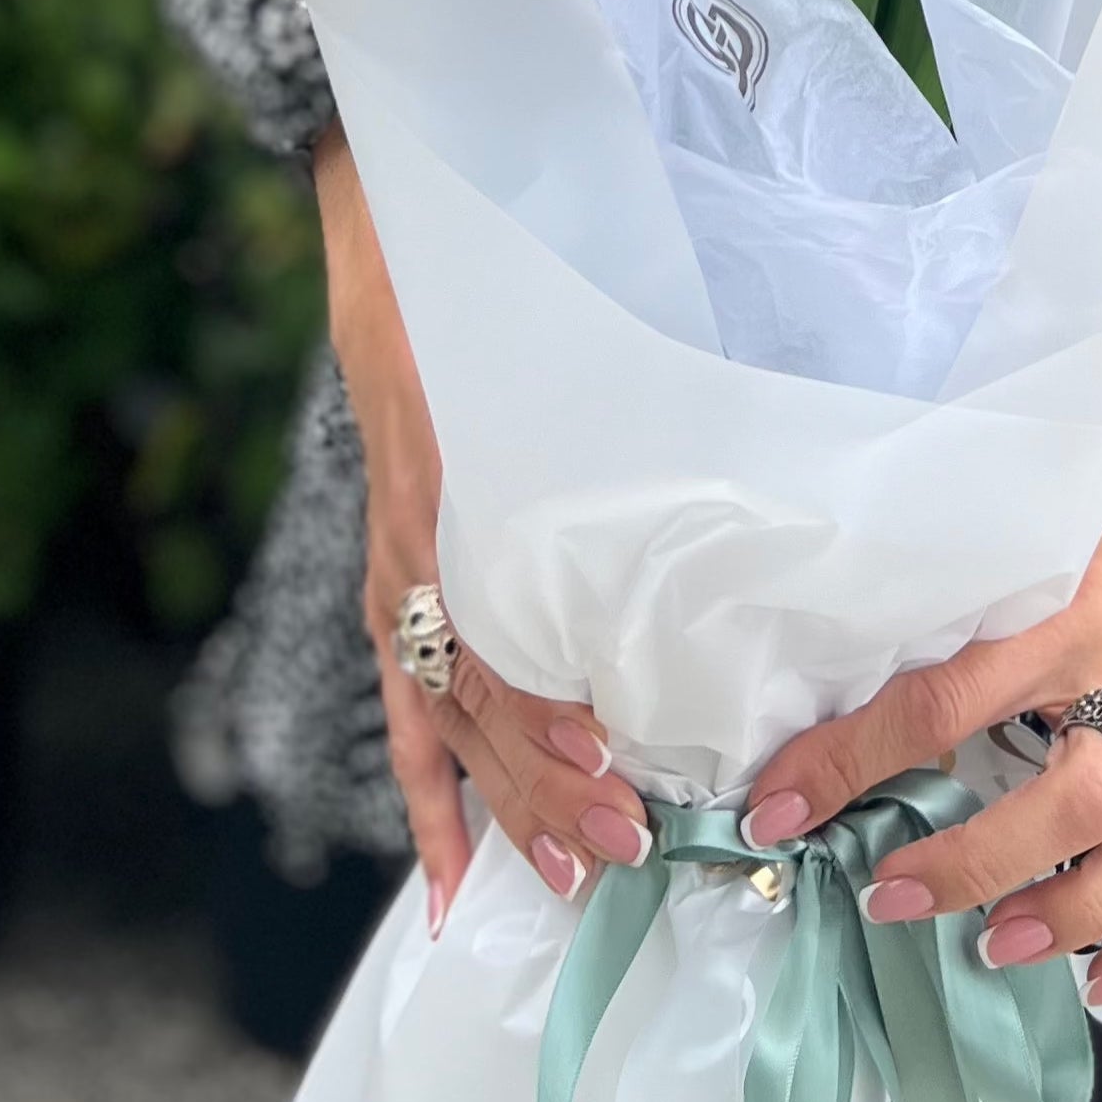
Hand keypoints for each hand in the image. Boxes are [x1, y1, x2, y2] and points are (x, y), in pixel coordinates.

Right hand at [313, 133, 650, 928]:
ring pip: (451, 720)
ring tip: (570, 877)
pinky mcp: (394, 573)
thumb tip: (715, 431)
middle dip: (550, 786)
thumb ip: (597, 391)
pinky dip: (428, 793)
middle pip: (480, 702)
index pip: (494, 645)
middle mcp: (420, 553)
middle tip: (630, 845)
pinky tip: (449, 878)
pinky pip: (402, 706)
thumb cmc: (474, 273)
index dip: (545, 714)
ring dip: (507, 802)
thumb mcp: (533, 333)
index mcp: (455, 505)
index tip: (610, 763)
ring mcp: (398, 572)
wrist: (387, 222)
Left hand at [741, 319, 1101, 1007]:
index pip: (946, 698)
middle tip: (883, 894)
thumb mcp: (1045, 504)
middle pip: (1069, 799)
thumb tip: (828, 607)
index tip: (774, 808)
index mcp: (1073, 605)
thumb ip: (964, 561)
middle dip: (972, 861)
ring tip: (995, 946)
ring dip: (1074, 912)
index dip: (849, 760)